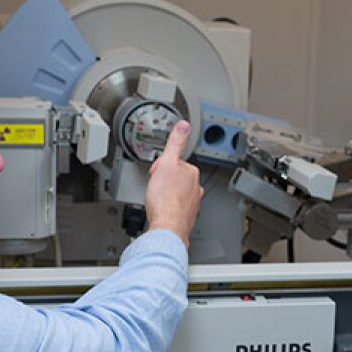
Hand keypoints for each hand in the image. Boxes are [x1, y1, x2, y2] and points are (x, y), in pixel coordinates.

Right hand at [144, 121, 202, 247]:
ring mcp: (192, 202)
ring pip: (176, 193)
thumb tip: (184, 126)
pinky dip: (168, 208)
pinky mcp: (187, 215)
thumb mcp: (166, 163)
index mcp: (191, 172)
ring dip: (166, 195)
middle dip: (164, 181)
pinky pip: (176, 207)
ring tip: (158, 200)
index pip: (174, 163)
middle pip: (175, 178)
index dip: (161, 167)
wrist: (167, 225)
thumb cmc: (165, 198)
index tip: (156, 173)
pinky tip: (162, 209)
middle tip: (155, 188)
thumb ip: (175, 143)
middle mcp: (196, 187)